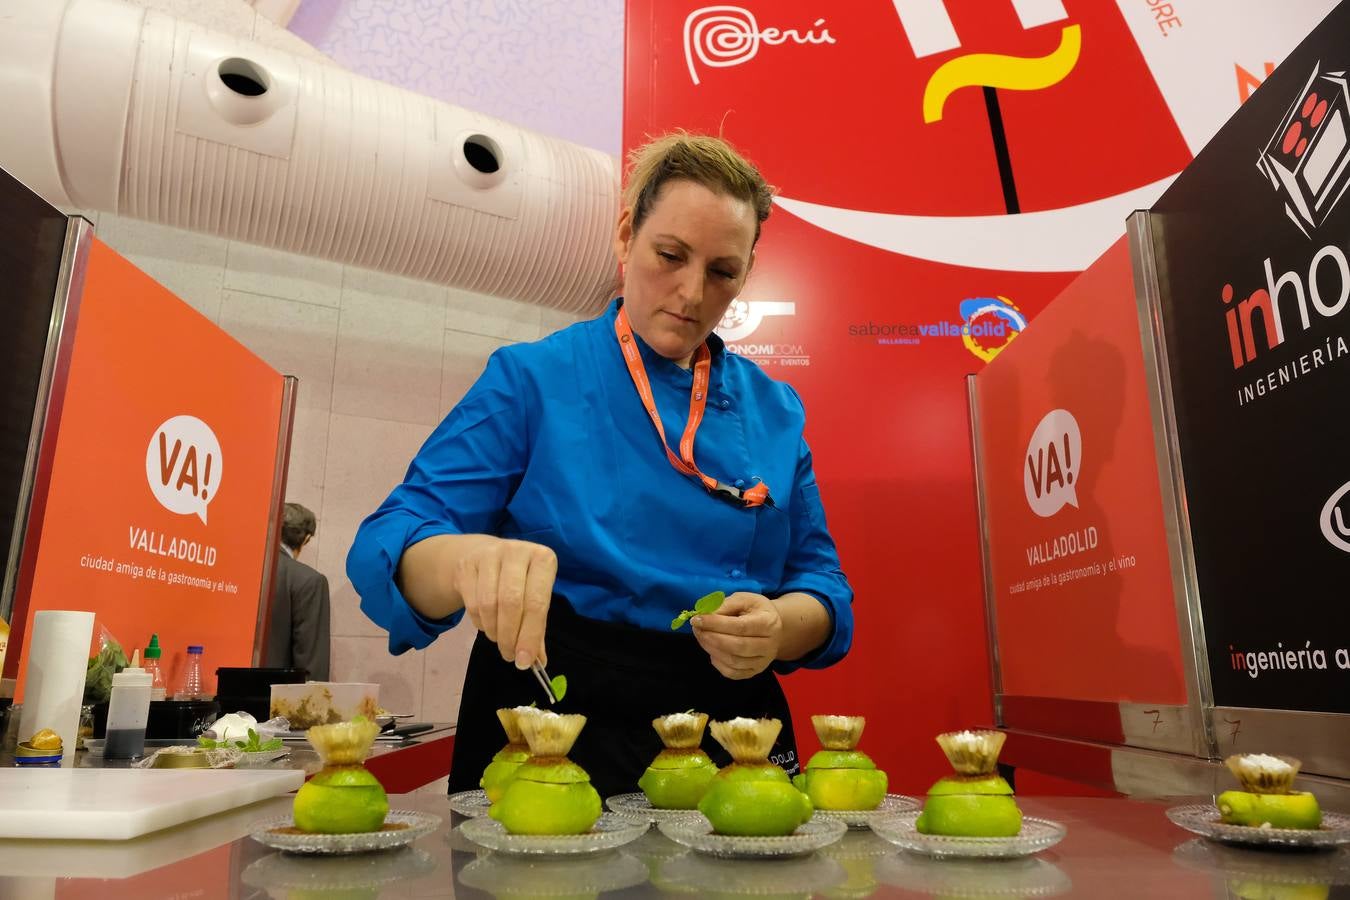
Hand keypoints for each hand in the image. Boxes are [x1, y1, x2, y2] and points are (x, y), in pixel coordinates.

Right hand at [454, 537, 556, 668]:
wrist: (483, 553)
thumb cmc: (518, 580)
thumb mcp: (534, 596)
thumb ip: (537, 628)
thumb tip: (538, 662)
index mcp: (542, 559)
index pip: (537, 602)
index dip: (530, 635)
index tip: (525, 661)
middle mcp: (517, 551)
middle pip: (511, 603)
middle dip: (509, 637)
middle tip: (510, 656)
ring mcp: (489, 555)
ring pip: (489, 604)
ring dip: (494, 631)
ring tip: (499, 640)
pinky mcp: (467, 564)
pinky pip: (471, 603)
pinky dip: (480, 622)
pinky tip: (487, 625)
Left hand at [691, 592, 781, 678]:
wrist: (775, 629)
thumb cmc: (756, 611)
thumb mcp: (744, 599)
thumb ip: (725, 605)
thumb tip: (705, 614)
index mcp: (768, 623)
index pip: (740, 626)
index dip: (716, 624)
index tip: (697, 619)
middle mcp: (768, 646)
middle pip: (737, 646)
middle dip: (711, 638)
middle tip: (697, 628)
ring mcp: (762, 662)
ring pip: (733, 661)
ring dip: (711, 649)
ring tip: (701, 637)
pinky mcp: (754, 672)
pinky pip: (732, 673)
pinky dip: (717, 662)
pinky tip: (712, 650)